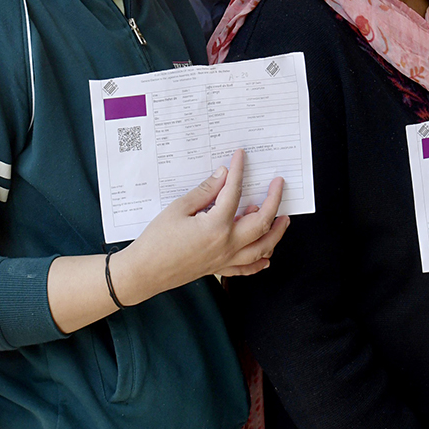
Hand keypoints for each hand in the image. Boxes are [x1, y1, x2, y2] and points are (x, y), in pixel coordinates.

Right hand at [114, 149, 290, 301]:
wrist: (144, 272)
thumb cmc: (156, 241)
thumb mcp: (178, 209)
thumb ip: (204, 192)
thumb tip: (222, 176)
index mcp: (215, 226)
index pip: (233, 193)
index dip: (239, 171)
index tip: (241, 157)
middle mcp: (226, 244)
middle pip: (261, 222)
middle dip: (273, 201)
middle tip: (277, 185)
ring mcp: (225, 259)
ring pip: (262, 248)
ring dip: (276, 233)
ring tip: (284, 219)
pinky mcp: (219, 268)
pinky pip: (247, 268)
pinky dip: (260, 261)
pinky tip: (267, 256)